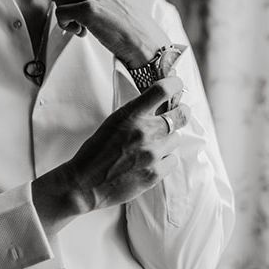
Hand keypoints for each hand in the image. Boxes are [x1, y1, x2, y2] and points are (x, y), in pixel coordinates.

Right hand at [32, 76, 188, 232]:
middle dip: (182, 112)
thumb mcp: (112, 123)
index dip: (174, 84)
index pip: (162, 90)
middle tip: (180, 113)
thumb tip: (158, 105)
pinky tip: (150, 162)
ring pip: (176, 139)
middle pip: (181, 115)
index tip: (177, 85)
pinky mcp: (155, 173)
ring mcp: (152, 154)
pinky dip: (165, 160)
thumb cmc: (95, 152)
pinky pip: (172, 160)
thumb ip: (135, 114)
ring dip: (168, 140)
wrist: (85, 184)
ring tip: (152, 146)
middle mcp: (144, 132)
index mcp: (130, 115)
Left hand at [50, 0, 169, 65]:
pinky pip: (60, 13)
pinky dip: (65, 25)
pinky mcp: (89, 9)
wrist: (145, 42)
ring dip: (65, 16)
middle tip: (75, 17)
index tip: (69, 3)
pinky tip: (81, 31)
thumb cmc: (129, 24)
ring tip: (81, 26)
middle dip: (62, 2)